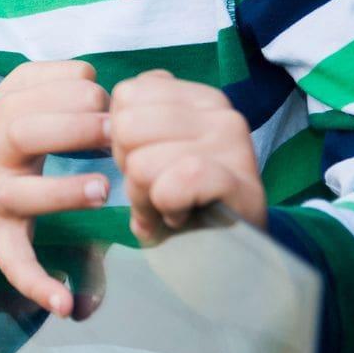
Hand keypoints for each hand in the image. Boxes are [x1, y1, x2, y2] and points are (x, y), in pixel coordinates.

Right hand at [0, 60, 110, 318]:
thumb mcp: (11, 96)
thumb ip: (53, 79)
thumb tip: (99, 80)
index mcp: (5, 113)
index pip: (42, 91)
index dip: (84, 93)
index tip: (112, 104)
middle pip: (27, 132)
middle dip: (73, 127)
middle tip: (115, 133)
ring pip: (24, 195)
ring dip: (61, 192)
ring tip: (101, 190)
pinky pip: (15, 264)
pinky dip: (38, 284)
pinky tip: (65, 304)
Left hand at [108, 70, 265, 244]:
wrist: (226, 257)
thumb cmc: (183, 202)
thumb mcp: (154, 150)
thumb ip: (137, 117)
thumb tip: (114, 101)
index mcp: (199, 97)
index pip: (127, 95)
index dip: (120, 137)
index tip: (148, 163)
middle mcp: (221, 113)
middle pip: (127, 126)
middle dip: (128, 167)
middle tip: (155, 190)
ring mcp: (234, 145)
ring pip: (143, 160)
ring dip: (143, 196)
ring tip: (166, 207)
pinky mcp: (239, 183)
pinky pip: (173, 185)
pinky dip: (166, 208)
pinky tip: (179, 218)